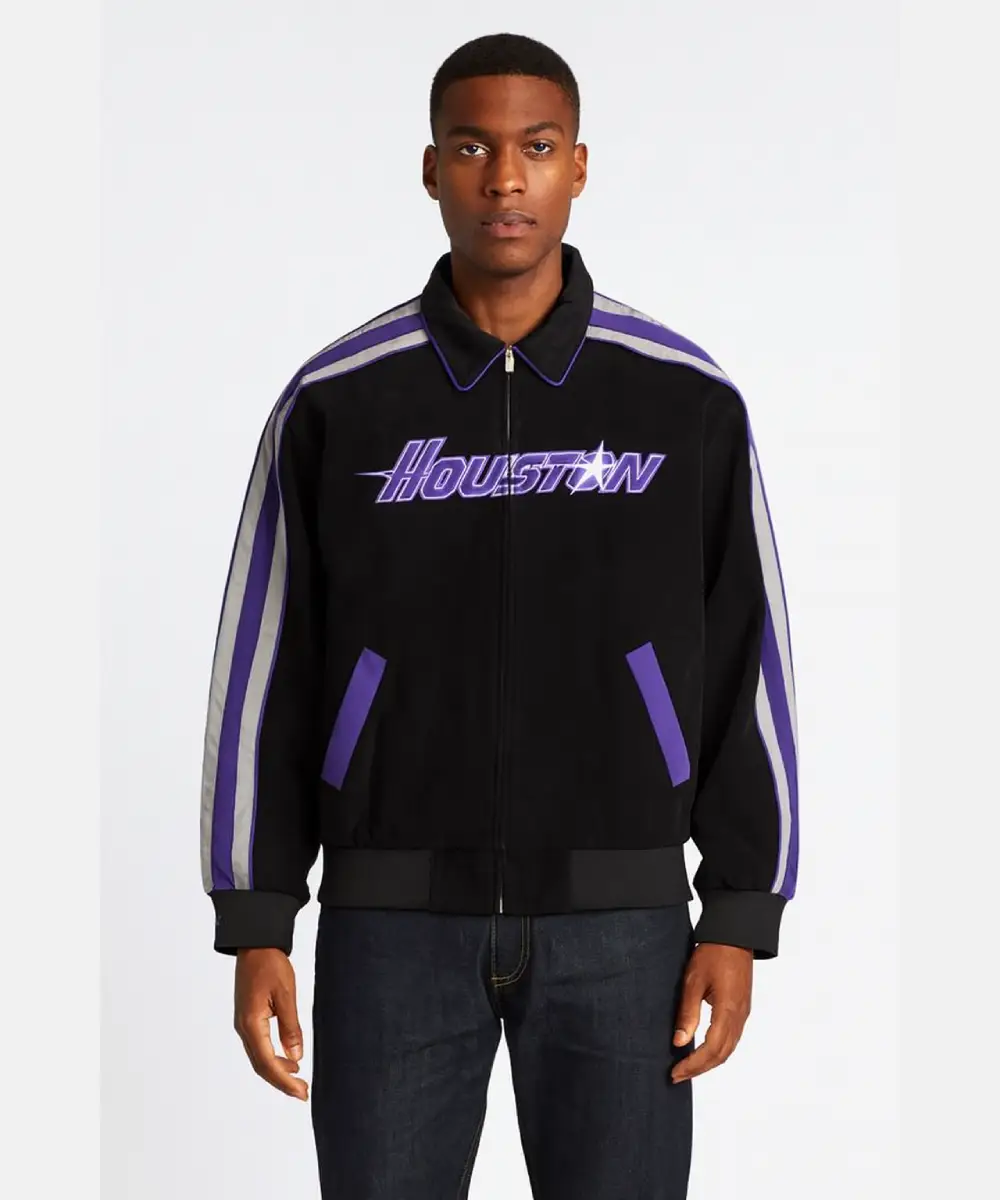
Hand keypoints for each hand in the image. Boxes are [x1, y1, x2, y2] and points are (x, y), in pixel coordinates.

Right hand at [233, 947, 308, 1100]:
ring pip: (259, 1057)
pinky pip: (259, 1046)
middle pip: (261, 1065)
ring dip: (277, 1071)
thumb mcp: (286, 995)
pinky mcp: (248, 1017)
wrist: (255, 943)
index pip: (268, 1063)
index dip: (285, 1081)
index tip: (302, 1093)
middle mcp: (243, 1028)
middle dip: (281, 1082)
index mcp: (251, 1024)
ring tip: (299, 1080)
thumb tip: (296, 1057)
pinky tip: (289, 1059)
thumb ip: (291, 1027)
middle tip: (303, 1093)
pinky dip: (273, 1057)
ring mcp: (243, 1023)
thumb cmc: (270, 964)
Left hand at [670, 942, 752, 1083]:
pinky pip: (732, 1038)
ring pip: (728, 1049)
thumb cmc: (712, 953)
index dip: (693, 1065)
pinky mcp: (742, 1008)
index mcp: (728, 1011)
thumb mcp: (693, 981)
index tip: (675, 1072)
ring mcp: (743, 1013)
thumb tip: (679, 1042)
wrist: (735, 935)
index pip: (711, 1050)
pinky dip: (717, 1050)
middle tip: (677, 1075)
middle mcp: (739, 1017)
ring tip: (687, 1067)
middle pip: (722, 1055)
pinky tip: (703, 1050)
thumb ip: (688, 1013)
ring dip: (709, 1062)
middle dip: (699, 1068)